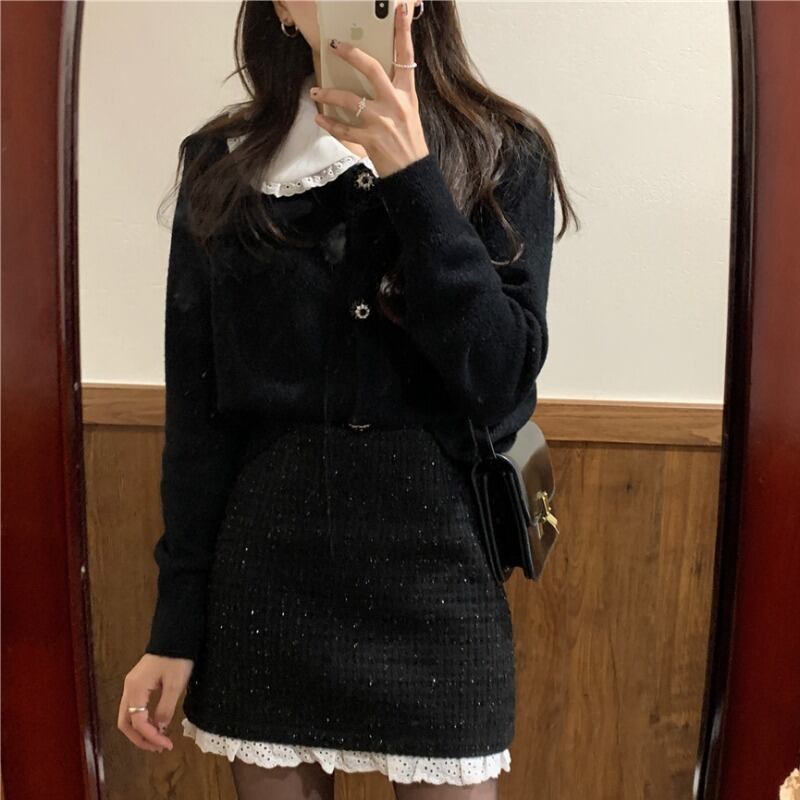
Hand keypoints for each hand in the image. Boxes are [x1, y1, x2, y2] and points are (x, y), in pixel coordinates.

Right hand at [117, 653, 192, 751]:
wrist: (176, 635)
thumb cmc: (176, 657)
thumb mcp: (176, 684)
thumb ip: (166, 707)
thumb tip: (159, 729)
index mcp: (136, 689)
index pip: (138, 722)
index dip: (151, 737)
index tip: (166, 745)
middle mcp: (129, 688)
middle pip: (125, 723)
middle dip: (140, 739)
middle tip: (158, 748)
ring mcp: (131, 685)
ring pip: (128, 716)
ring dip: (140, 731)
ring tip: (158, 740)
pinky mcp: (138, 683)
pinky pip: (135, 708)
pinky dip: (142, 720)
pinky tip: (155, 725)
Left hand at [311, 0, 428, 178]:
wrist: (412, 173)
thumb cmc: (408, 142)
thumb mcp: (408, 112)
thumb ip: (394, 93)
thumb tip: (374, 77)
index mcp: (407, 94)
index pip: (406, 57)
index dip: (403, 31)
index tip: (400, 9)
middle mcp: (395, 104)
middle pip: (372, 68)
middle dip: (350, 54)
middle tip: (333, 46)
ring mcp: (382, 122)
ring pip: (349, 99)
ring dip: (328, 94)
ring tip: (316, 92)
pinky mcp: (370, 140)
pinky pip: (343, 128)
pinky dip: (328, 124)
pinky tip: (319, 118)